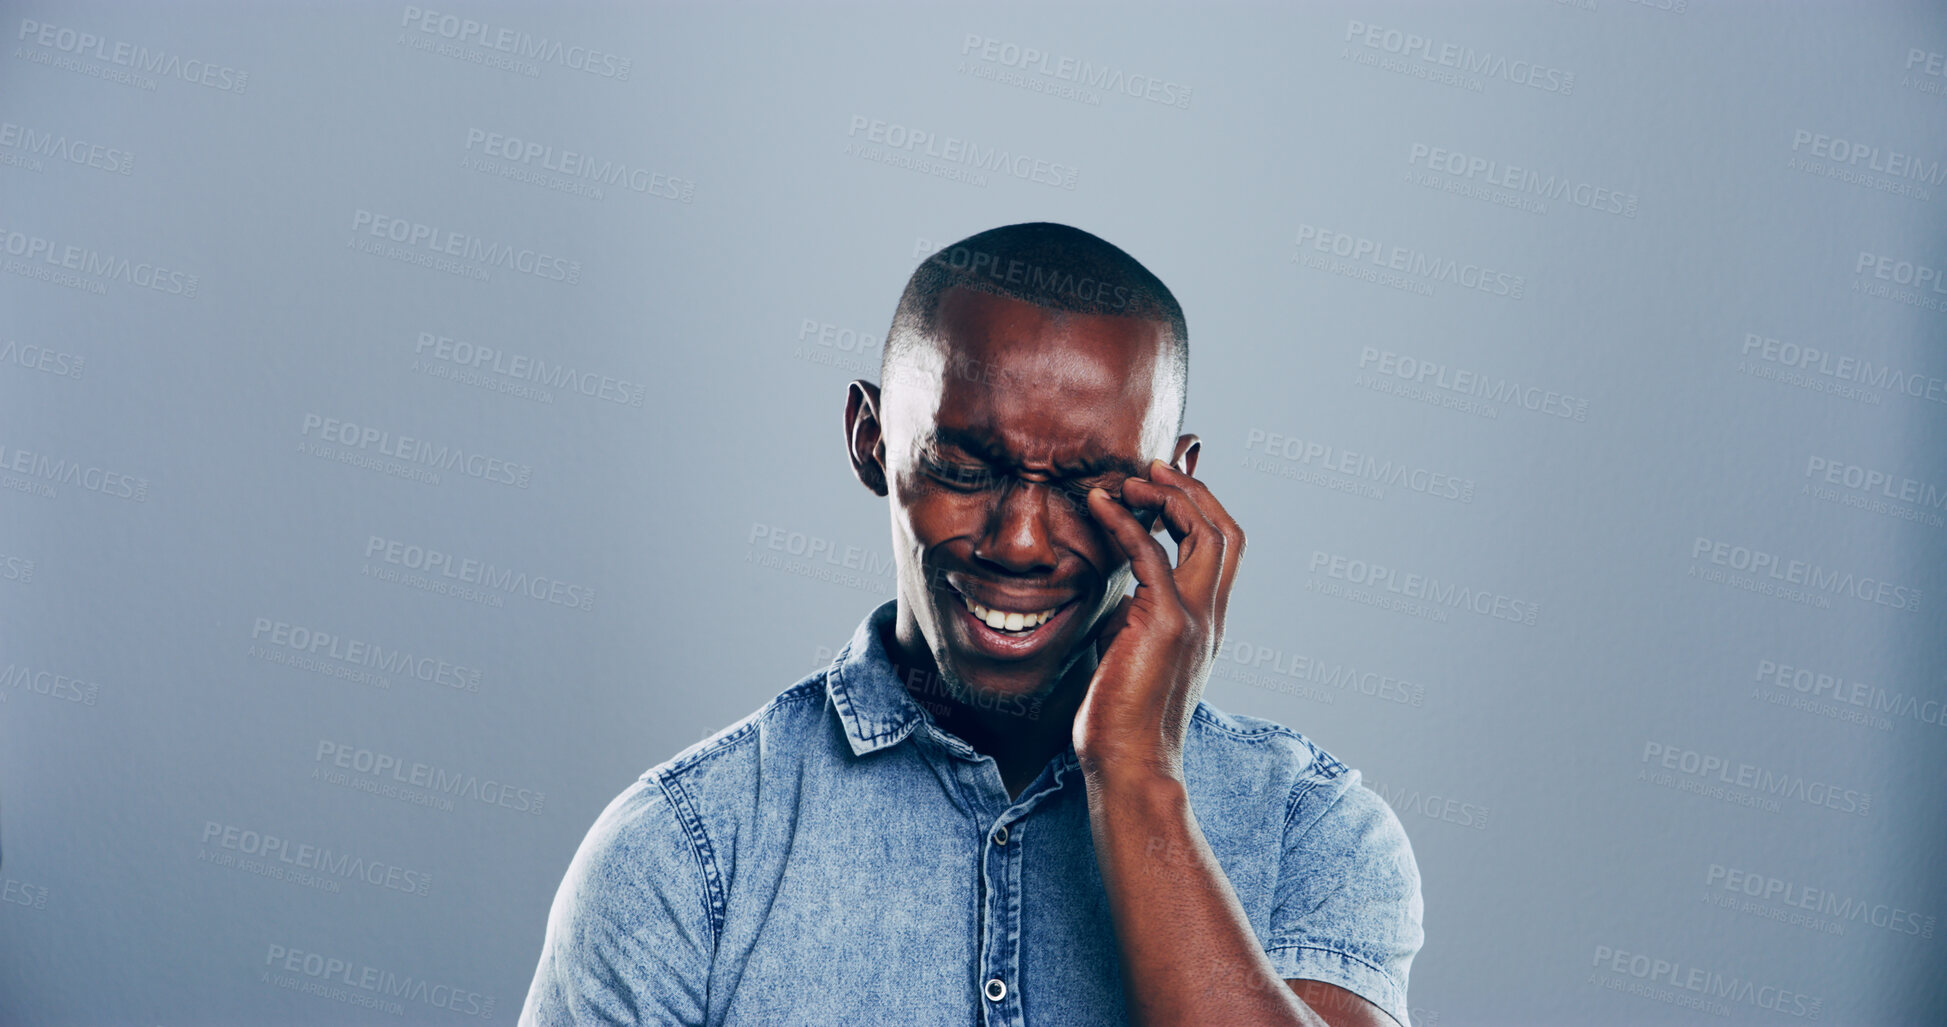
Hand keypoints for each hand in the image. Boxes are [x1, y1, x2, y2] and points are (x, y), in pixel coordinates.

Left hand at [1073, 458, 1245, 781]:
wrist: (1128, 765)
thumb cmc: (1120, 719)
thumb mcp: (1128, 652)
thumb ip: (1131, 614)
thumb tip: (1113, 585)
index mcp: (1205, 623)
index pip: (1221, 549)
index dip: (1199, 508)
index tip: (1163, 483)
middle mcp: (1210, 616)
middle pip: (1226, 530)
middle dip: (1193, 490)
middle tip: (1152, 467)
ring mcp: (1194, 619)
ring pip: (1206, 532)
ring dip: (1170, 494)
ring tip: (1132, 476)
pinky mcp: (1166, 624)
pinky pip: (1150, 553)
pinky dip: (1126, 519)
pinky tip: (1098, 502)